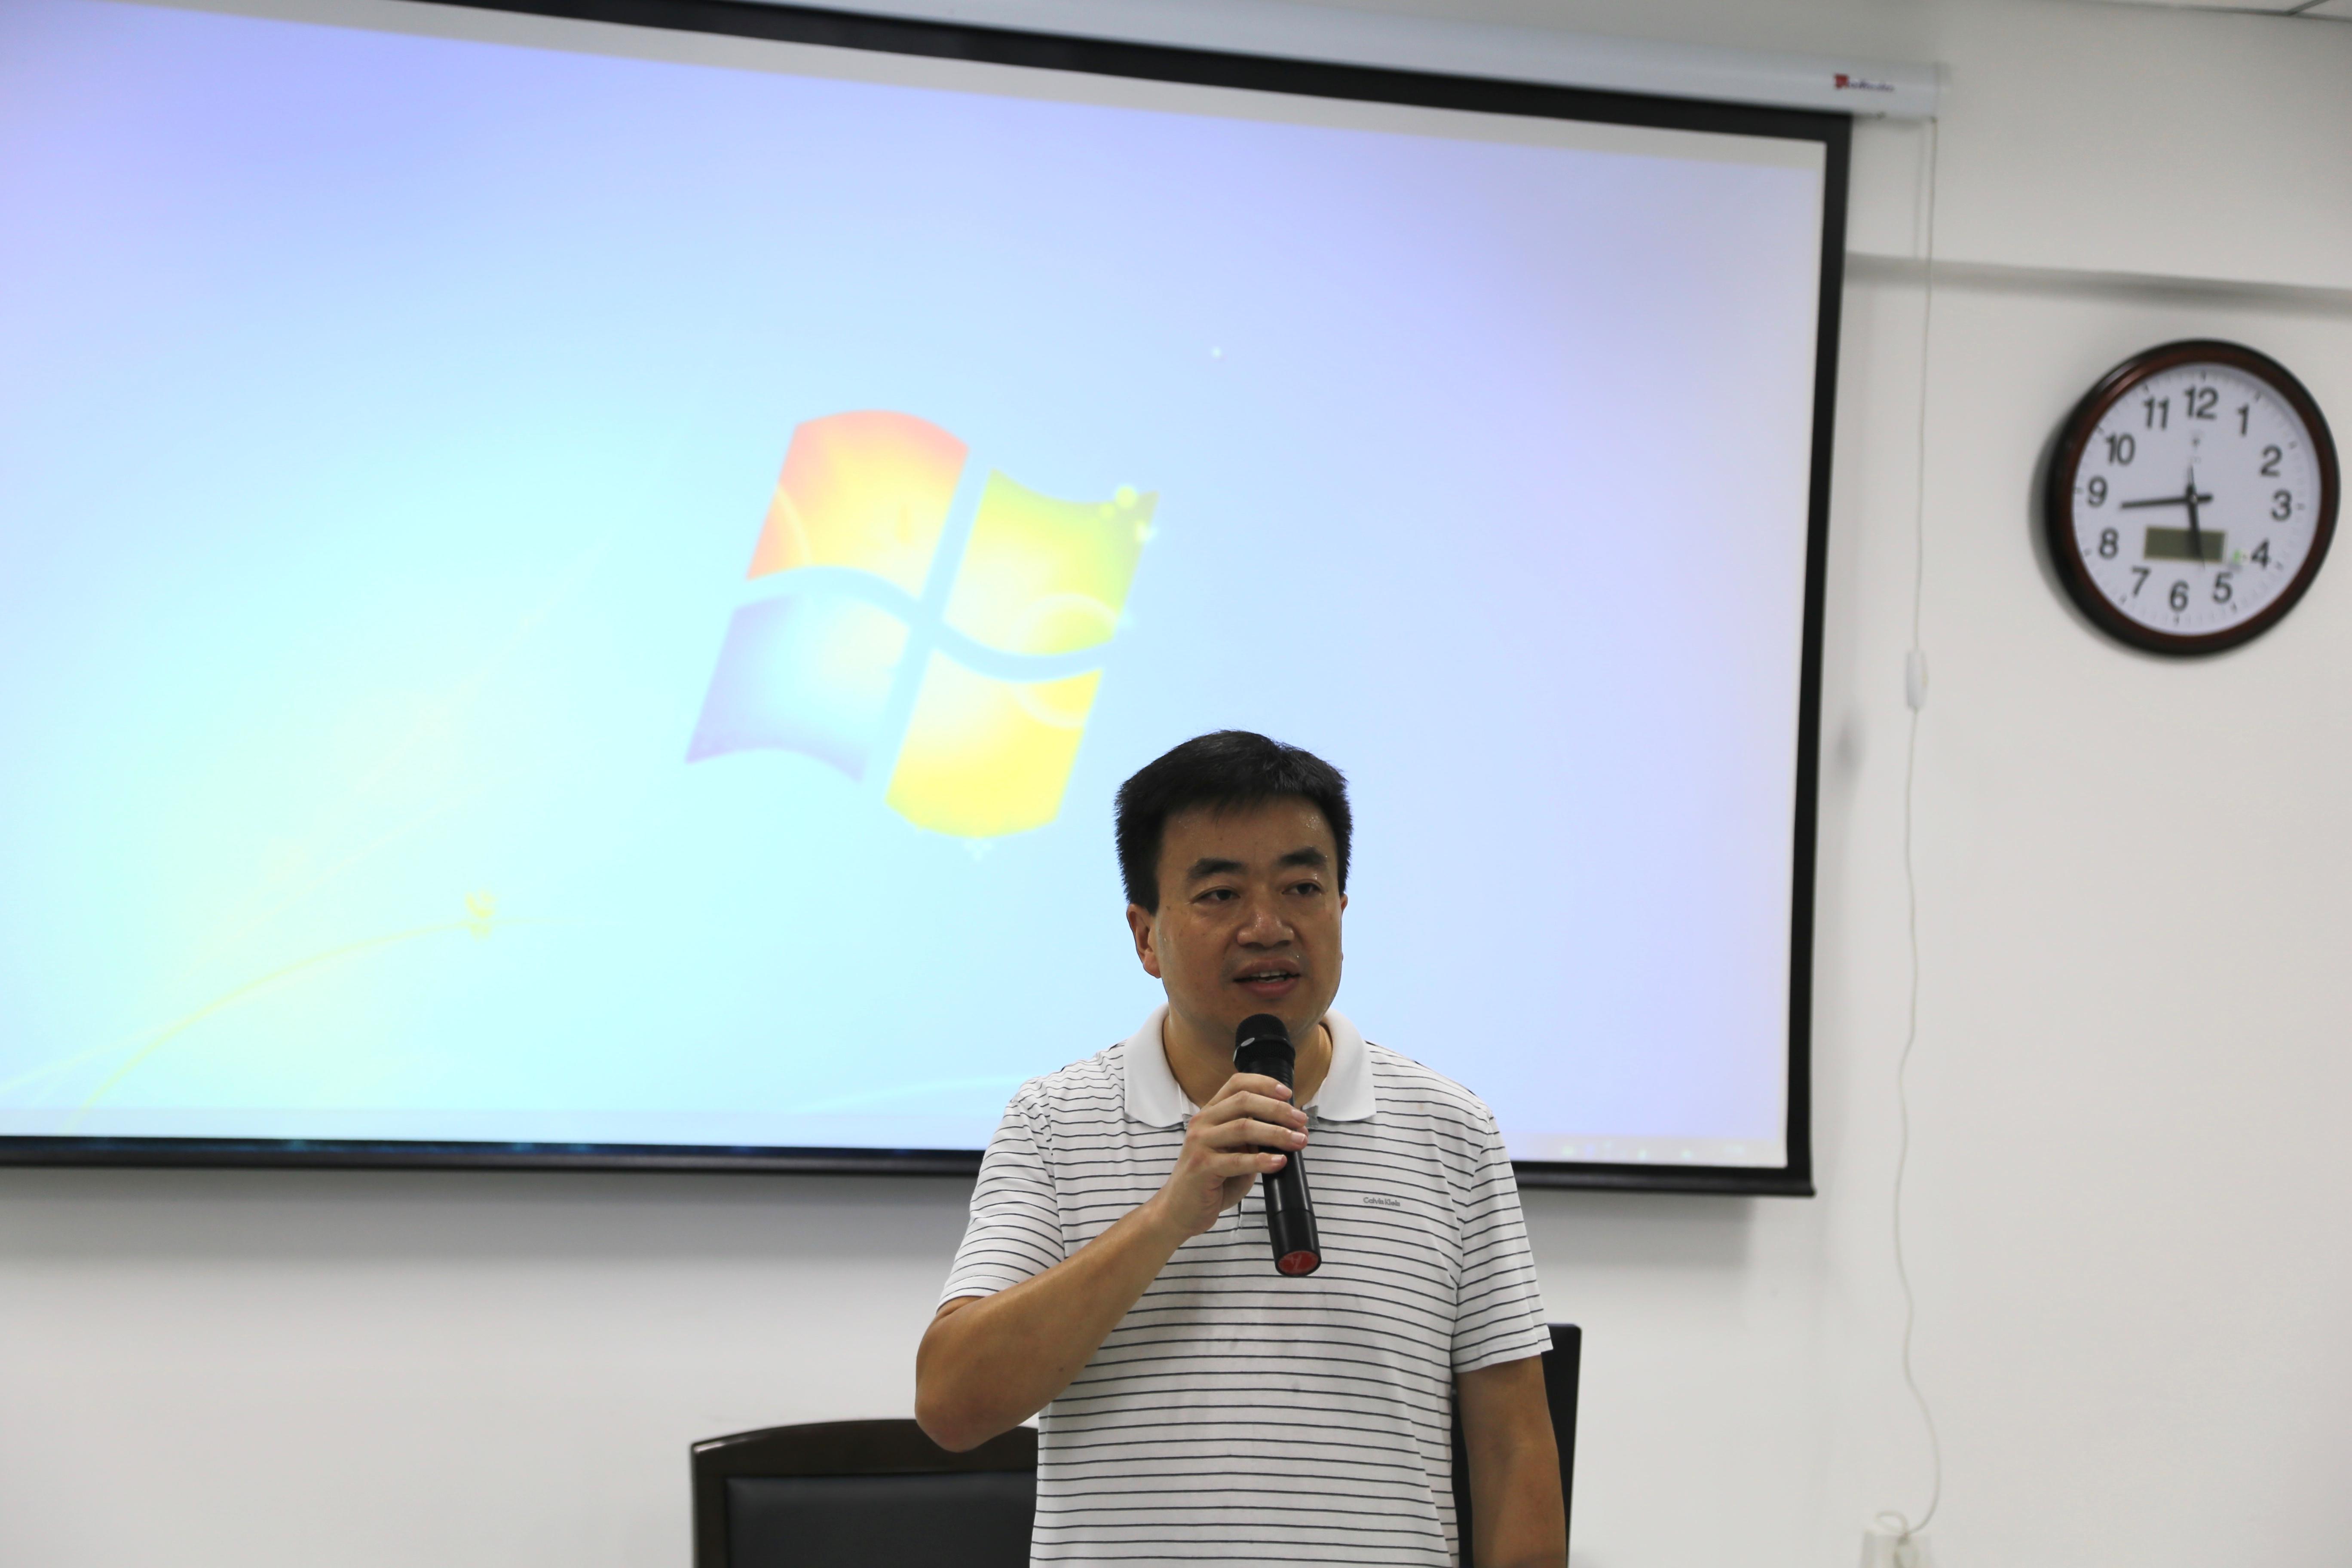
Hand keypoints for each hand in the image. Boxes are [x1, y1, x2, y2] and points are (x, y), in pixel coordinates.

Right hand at [1146, 1073, 1308, 1241]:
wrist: (1179, 1210)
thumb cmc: (1211, 1181)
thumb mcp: (1234, 1153)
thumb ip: (1254, 1139)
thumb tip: (1291, 1131)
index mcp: (1210, 1113)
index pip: (1237, 1084)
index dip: (1265, 1084)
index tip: (1289, 1095)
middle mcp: (1202, 1122)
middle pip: (1244, 1101)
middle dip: (1278, 1109)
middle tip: (1301, 1122)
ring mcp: (1199, 1143)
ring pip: (1243, 1127)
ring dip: (1277, 1133)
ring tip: (1298, 1141)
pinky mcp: (1201, 1167)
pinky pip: (1237, 1160)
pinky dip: (1262, 1160)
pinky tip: (1279, 1162)